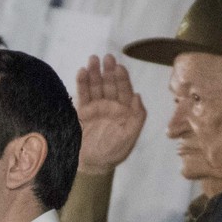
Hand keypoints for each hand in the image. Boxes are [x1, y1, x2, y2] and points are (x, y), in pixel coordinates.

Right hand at [75, 54, 146, 174]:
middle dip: (108, 71)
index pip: (125, 90)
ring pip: (96, 86)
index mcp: (125, 111)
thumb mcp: (129, 137)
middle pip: (110, 84)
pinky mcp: (83, 111)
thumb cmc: (113, 153)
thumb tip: (138, 96)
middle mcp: (112, 106)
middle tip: (106, 57)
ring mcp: (97, 107)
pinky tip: (82, 72)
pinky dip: (82, 83)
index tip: (119, 67)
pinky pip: (83, 94)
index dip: (122, 78)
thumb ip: (137, 118)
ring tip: (92, 60)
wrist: (91, 165)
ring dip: (95, 73)